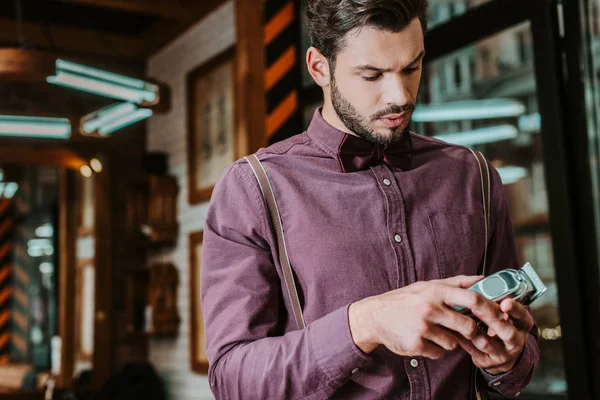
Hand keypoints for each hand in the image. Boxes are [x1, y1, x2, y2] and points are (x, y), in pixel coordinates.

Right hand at [349, 275, 497, 359]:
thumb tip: (483, 278)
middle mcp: (429, 308)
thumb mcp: (427, 286)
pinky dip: (436, 349)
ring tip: (437, 332)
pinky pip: (439, 352)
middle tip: (473, 334)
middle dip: (474, 333)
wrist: (374, 317)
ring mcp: (422, 328)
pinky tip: (424, 340)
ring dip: (451, 341)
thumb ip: (456, 283)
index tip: (498, 316)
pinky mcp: (416, 345)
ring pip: (454, 342)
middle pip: (467, 326)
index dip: (489, 308)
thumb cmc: (404, 300)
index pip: (472, 297)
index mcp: (435, 291)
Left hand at [456, 298, 534, 374]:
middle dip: (492, 320)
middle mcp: (515, 341)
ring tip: (463, 319)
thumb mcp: (502, 313)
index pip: (523, 317)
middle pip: (508, 332)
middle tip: (477, 307)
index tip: (505, 302)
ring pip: (488, 343)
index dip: (515, 310)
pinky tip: (454, 330)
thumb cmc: (497, 325)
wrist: (499, 355)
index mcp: (521, 325)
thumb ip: (493, 298)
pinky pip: (473, 350)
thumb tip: (480, 279)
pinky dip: (463, 340)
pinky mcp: (487, 361)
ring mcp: (502, 354)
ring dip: (474, 331)